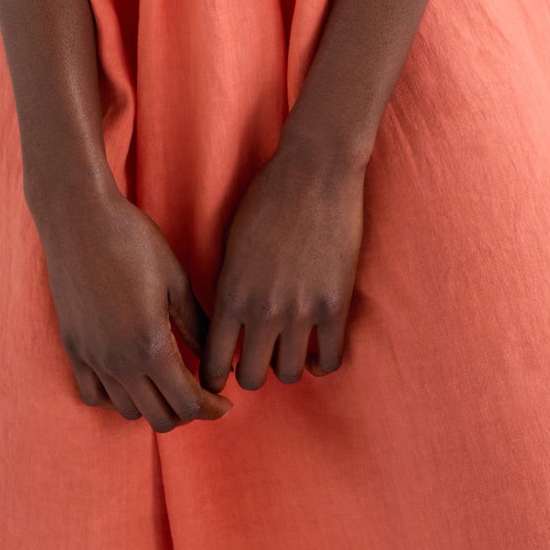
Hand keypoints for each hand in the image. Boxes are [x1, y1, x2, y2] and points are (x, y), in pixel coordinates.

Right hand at [34, 179, 232, 429]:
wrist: (79, 218)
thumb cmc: (133, 240)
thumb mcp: (175, 281)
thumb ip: (196, 326)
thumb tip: (218, 359)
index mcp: (151, 346)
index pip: (188, 403)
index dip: (212, 408)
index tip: (225, 400)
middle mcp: (119, 362)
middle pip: (161, 417)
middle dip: (187, 410)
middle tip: (201, 389)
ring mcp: (92, 358)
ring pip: (128, 411)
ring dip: (153, 404)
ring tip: (168, 380)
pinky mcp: (73, 348)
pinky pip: (93, 396)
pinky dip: (116, 397)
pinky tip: (131, 376)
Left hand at [201, 130, 366, 391]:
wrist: (314, 171)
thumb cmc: (266, 199)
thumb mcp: (230, 246)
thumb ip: (229, 289)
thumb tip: (229, 326)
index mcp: (231, 295)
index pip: (214, 363)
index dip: (214, 378)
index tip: (220, 377)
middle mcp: (263, 310)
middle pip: (252, 377)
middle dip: (250, 372)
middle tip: (257, 359)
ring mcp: (302, 310)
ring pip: (289, 374)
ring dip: (286, 365)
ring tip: (288, 350)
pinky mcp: (335, 304)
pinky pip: (330, 359)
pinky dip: (321, 362)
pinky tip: (317, 350)